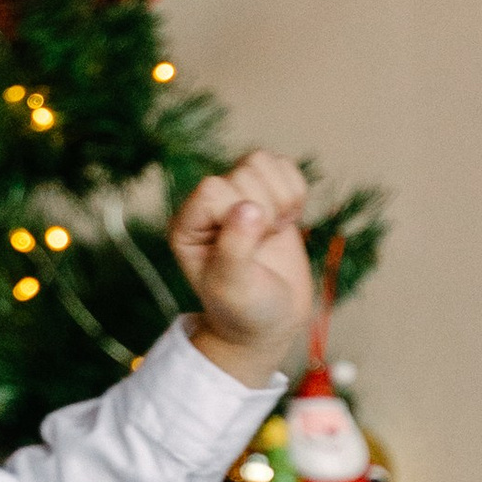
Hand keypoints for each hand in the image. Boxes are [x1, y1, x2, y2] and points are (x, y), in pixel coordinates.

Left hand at [172, 149, 313, 386]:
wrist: (271, 321)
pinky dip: (295, 191)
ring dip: (281, 198)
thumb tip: (248, 208)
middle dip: (265, 210)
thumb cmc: (243, 309)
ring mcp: (236, 194)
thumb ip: (235, 249)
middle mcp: (207, 205)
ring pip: (260, 160)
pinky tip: (286, 222)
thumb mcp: (233, 287)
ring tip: (273, 232)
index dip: (239, 215)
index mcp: (186, 225)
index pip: (213, 189)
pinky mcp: (265, 191)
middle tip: (262, 246)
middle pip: (242, 172)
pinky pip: (282, 165)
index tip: (247, 249)